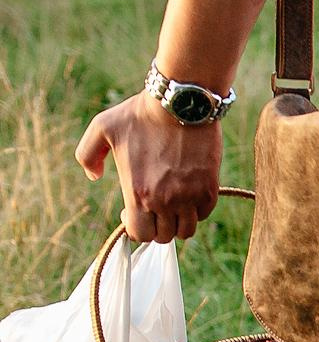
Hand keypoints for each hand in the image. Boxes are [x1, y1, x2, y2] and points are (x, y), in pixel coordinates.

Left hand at [76, 92, 221, 243]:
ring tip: (173, 206)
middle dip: (156, 227)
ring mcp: (190, 197)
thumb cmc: (140, 114)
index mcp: (138, 191)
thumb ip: (87, 155)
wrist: (181, 104)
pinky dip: (196, 210)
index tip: (133, 214)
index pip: (140, 234)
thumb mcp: (102, 127)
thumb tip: (94, 177)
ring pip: (186, 231)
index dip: (135, 228)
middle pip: (164, 237)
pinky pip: (204, 214)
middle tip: (153, 210)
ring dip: (178, 223)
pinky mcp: (209, 189)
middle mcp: (165, 200)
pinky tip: (188, 194)